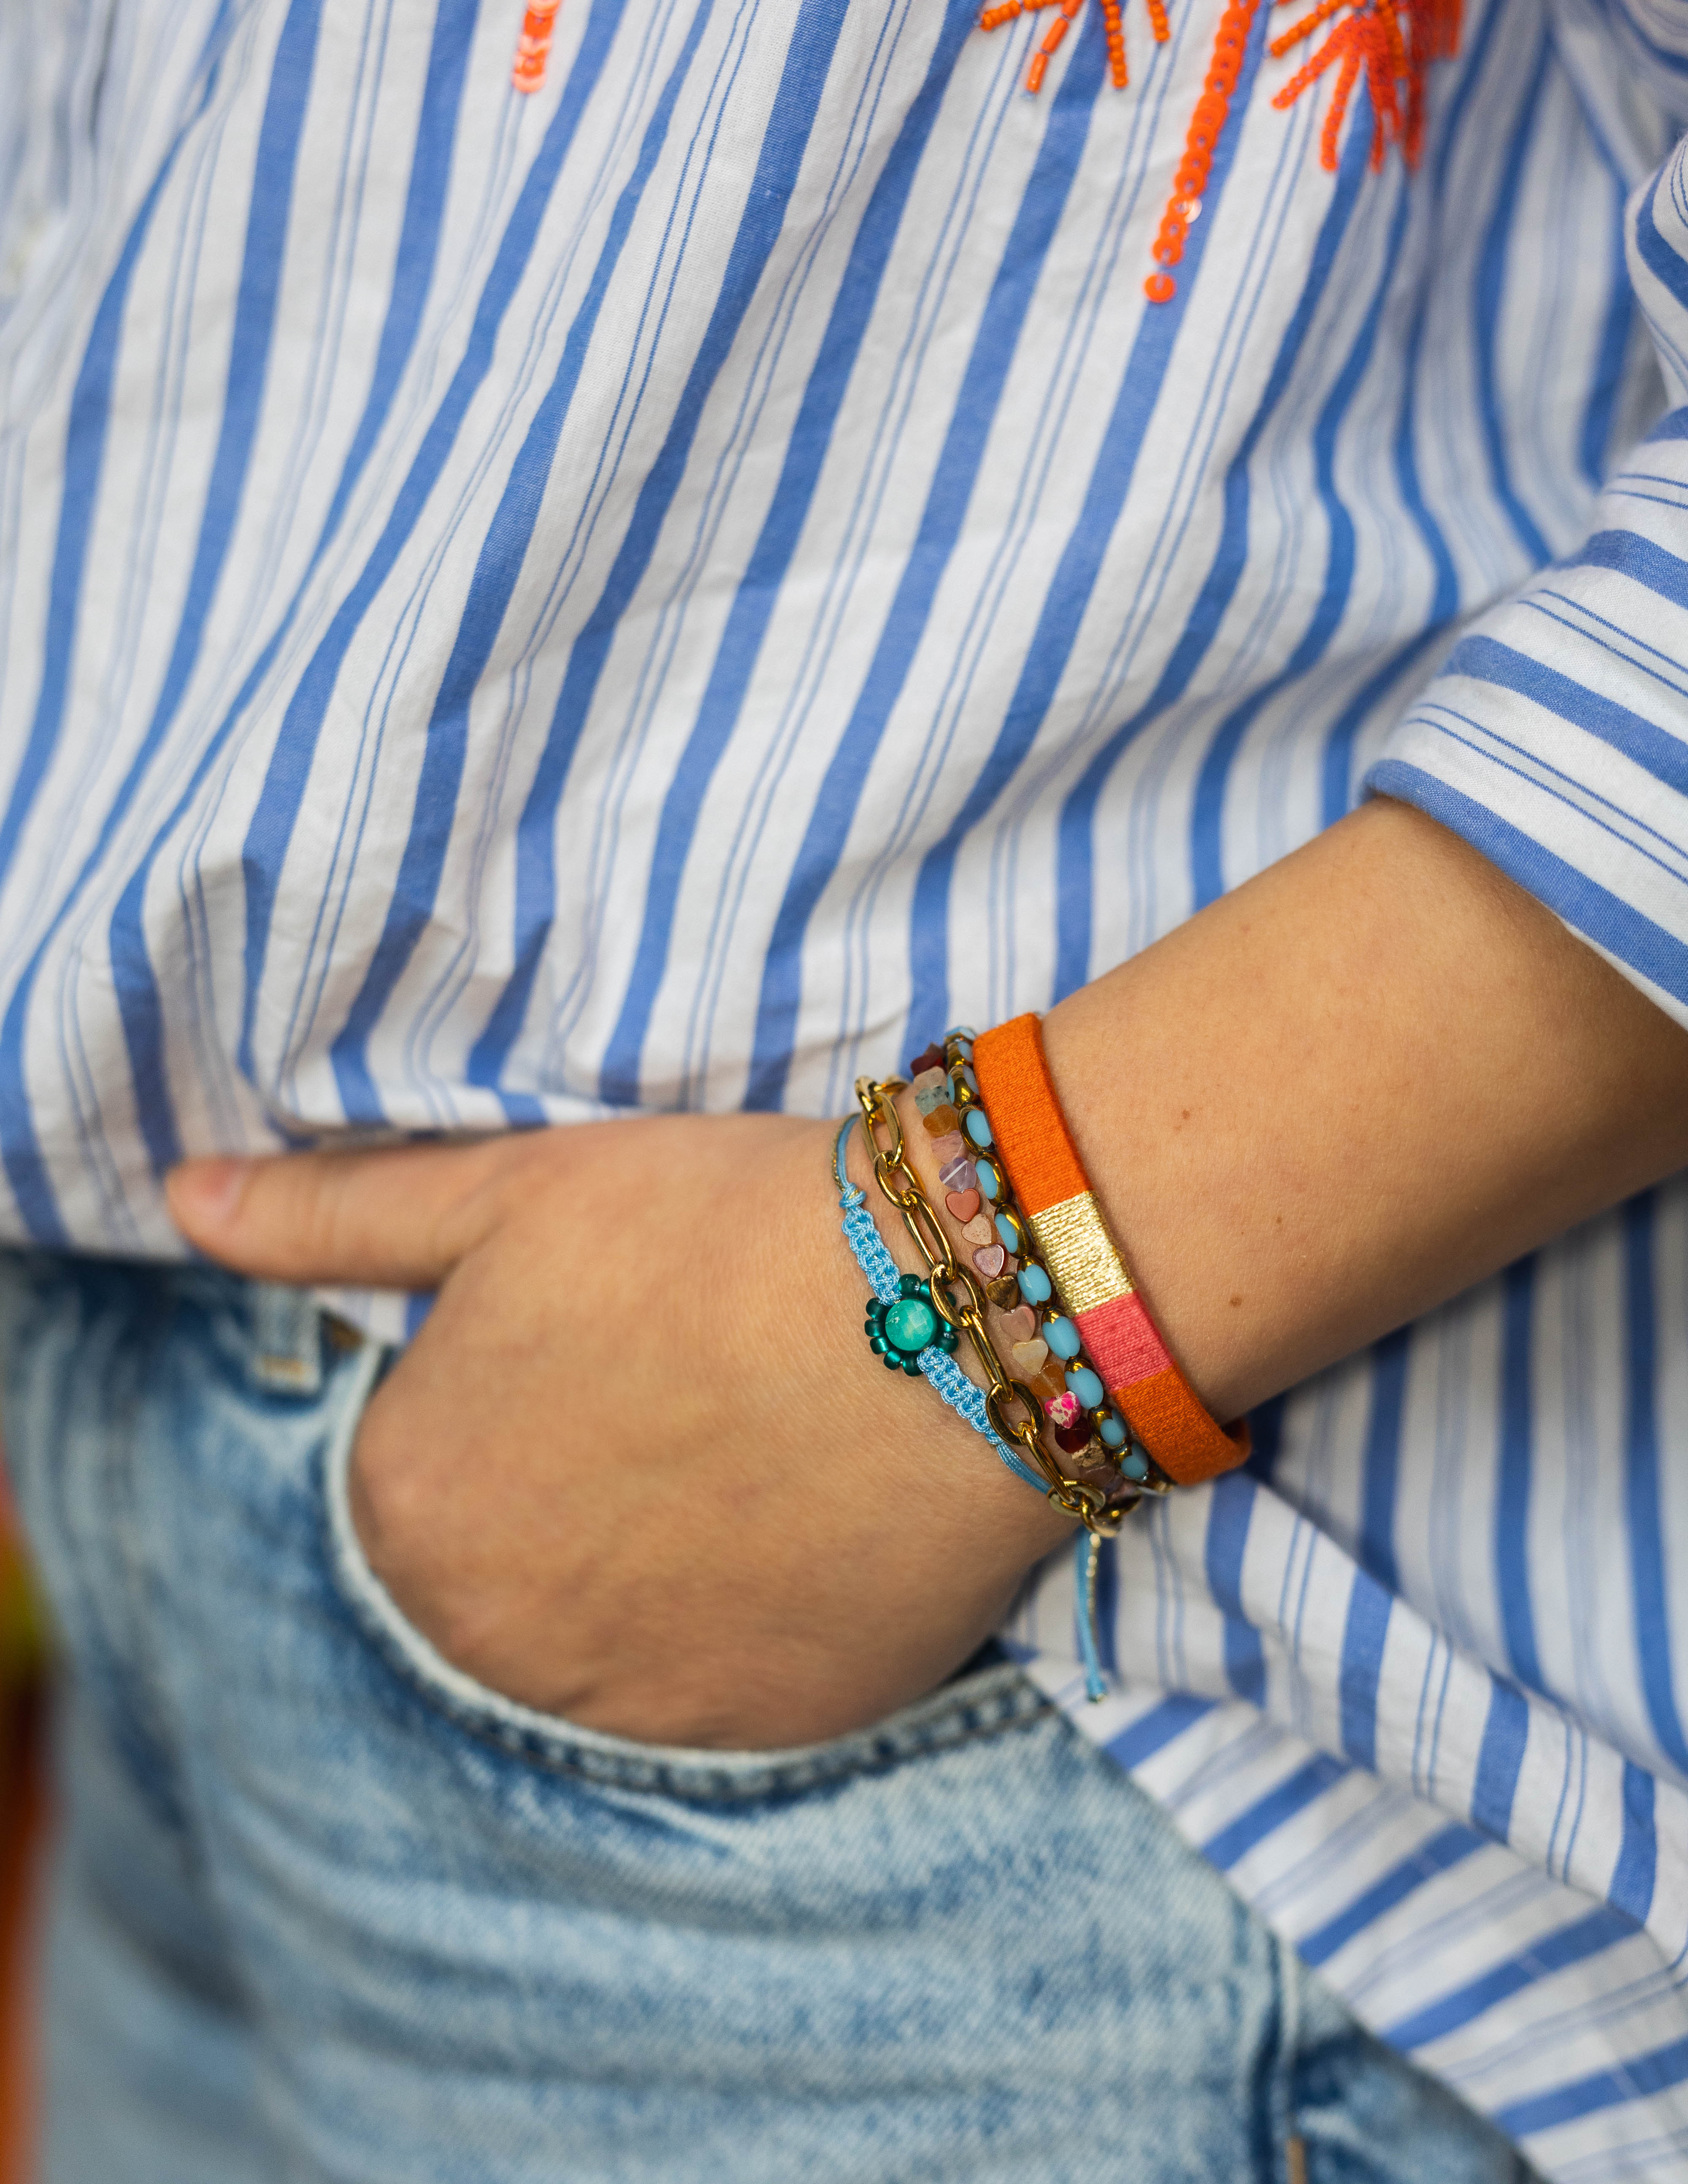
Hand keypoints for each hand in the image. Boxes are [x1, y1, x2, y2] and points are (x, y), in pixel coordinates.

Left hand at [166, 1114, 1070, 1749]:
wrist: (945, 1305)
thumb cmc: (714, 1227)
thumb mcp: (506, 1194)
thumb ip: (328, 1218)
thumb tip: (182, 1203)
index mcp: (406, 1505)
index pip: (419, 1474)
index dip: (514, 1395)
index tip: (609, 1340)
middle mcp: (489, 1640)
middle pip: (501, 1576)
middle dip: (567, 1497)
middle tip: (684, 1398)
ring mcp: (629, 1708)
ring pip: (605, 1645)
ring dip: (652, 1571)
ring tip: (748, 1455)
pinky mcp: (763, 1738)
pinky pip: (717, 1697)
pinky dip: (747, 1625)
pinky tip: (803, 1524)